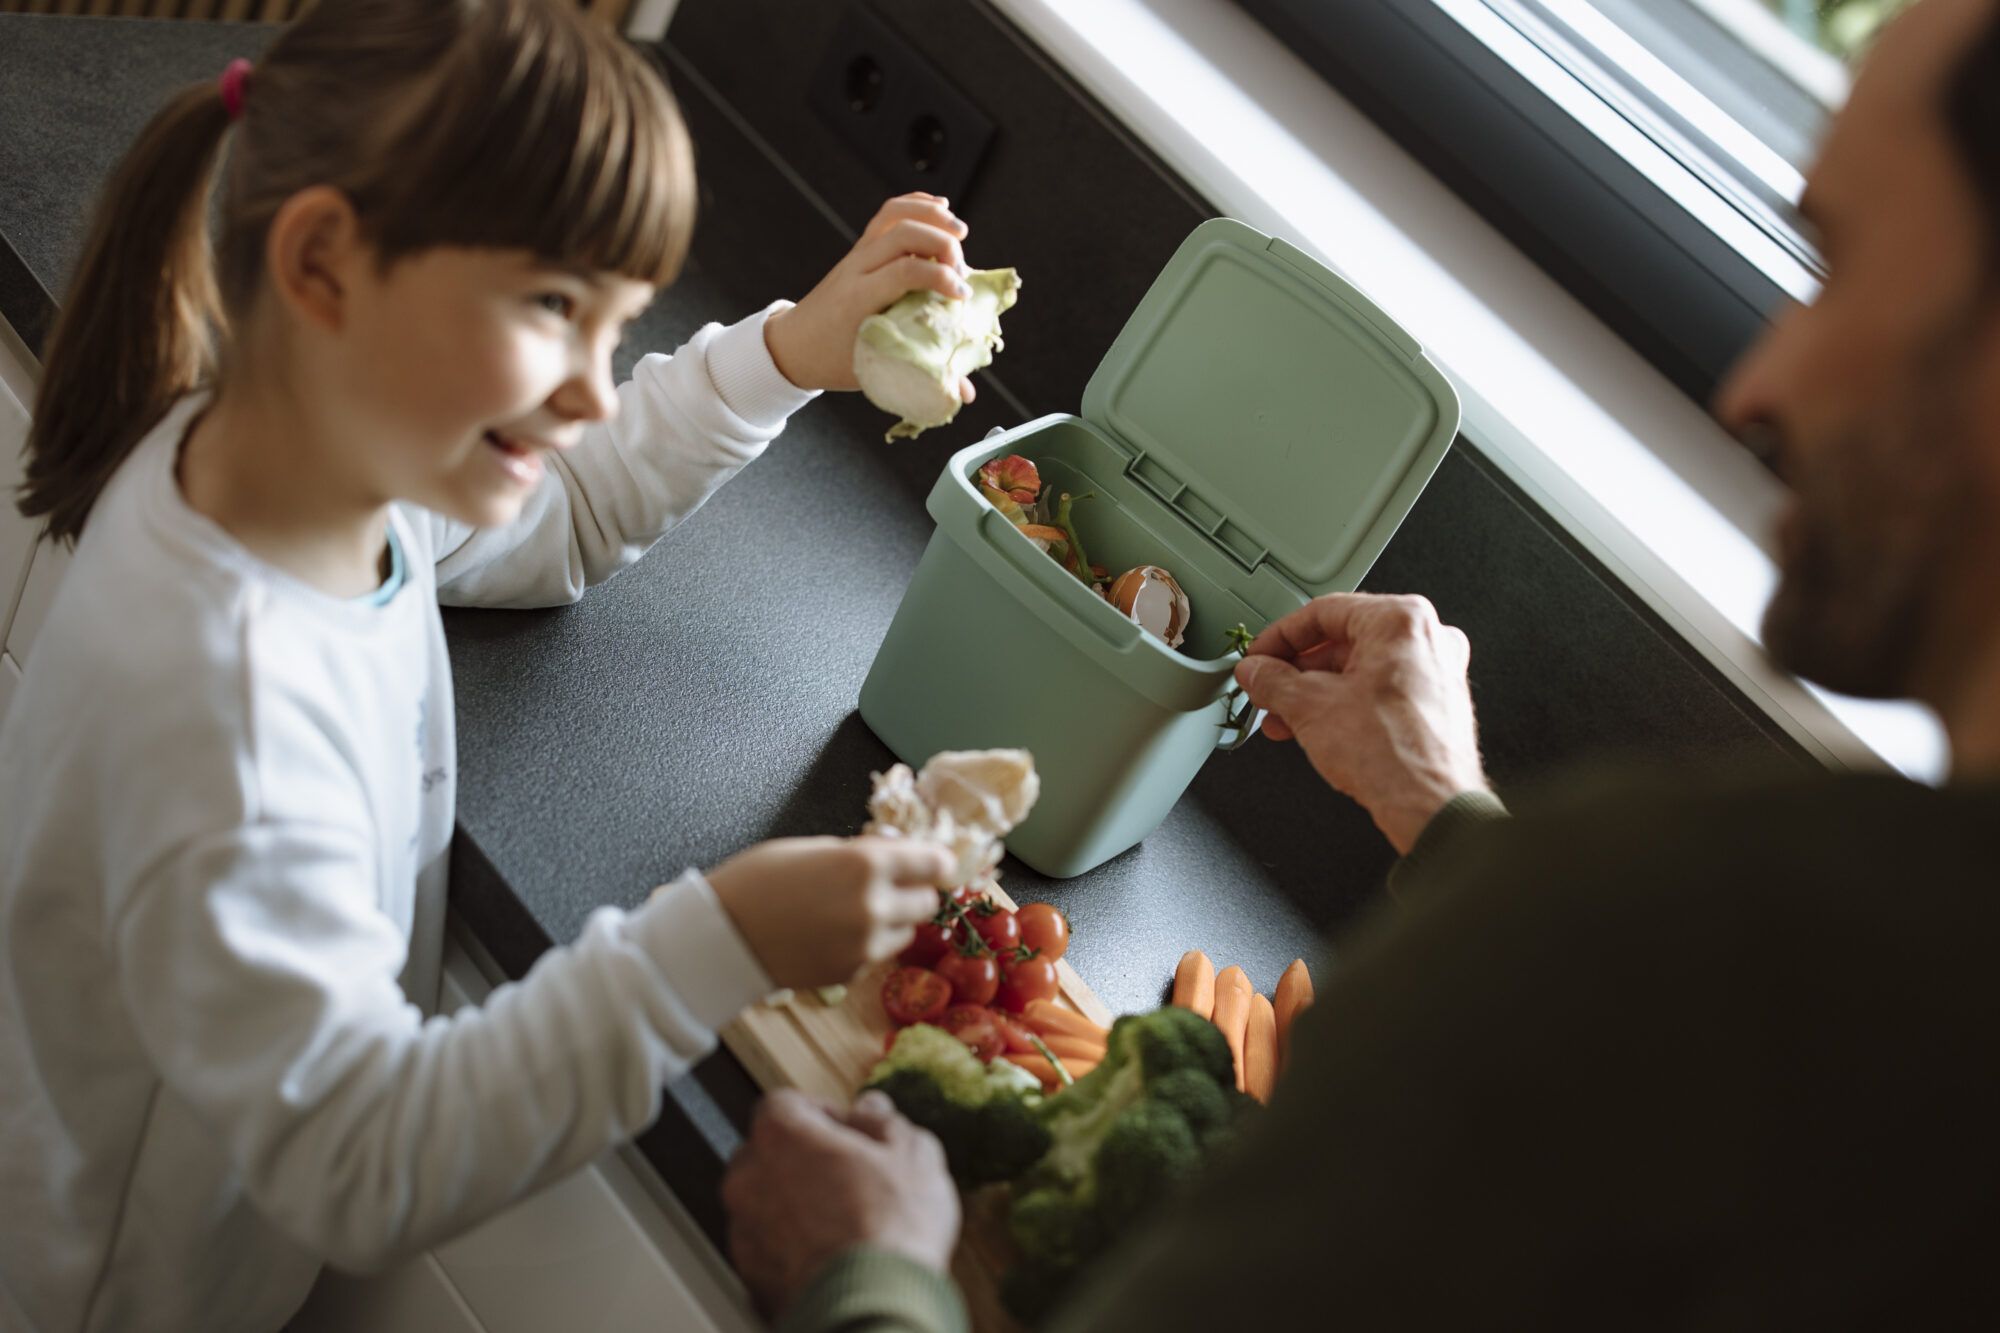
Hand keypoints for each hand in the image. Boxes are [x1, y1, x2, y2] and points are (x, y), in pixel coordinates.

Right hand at [706, 837, 950, 988]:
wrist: (721, 935)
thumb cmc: (758, 880)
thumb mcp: (813, 848)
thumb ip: (860, 853)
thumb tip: (895, 854)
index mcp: (866, 865)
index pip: (933, 864)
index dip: (936, 862)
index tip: (935, 863)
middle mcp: (875, 906)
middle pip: (928, 902)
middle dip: (913, 891)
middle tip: (889, 885)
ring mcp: (865, 945)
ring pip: (906, 932)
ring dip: (892, 920)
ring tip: (853, 911)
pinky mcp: (852, 972)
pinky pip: (876, 954)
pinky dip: (866, 943)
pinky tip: (832, 933)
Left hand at [722, 1088, 960, 1318]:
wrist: (874, 1306)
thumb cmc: (891, 1228)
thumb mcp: (911, 1154)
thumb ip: (884, 1122)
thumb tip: (873, 1110)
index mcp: (780, 1135)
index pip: (786, 1103)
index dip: (823, 1112)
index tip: (850, 1129)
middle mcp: (748, 1178)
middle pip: (770, 1152)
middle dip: (806, 1157)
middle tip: (851, 1173)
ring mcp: (744, 1231)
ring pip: (766, 1202)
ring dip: (797, 1203)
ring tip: (847, 1219)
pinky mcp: (750, 1276)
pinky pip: (769, 1247)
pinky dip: (793, 1246)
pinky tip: (834, 1252)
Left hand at [764, 192, 979, 397]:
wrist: (794, 345)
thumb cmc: (833, 361)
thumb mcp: (875, 371)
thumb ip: (923, 378)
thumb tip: (966, 393)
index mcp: (858, 299)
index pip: (904, 271)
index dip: (940, 277)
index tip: (962, 296)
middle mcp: (857, 269)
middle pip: (903, 234)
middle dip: (942, 244)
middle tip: (962, 271)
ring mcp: (859, 254)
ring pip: (895, 215)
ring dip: (932, 216)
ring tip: (960, 232)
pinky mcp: (863, 247)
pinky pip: (888, 213)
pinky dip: (916, 204)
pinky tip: (940, 208)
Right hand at [1235, 593, 1488, 853]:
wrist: (1430, 806)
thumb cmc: (1393, 754)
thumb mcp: (1309, 707)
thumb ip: (1272, 680)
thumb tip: (1256, 672)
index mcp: (1401, 620)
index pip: (1323, 612)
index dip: (1279, 636)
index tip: (1259, 655)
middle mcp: (1427, 638)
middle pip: (1342, 641)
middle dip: (1296, 670)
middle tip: (1266, 686)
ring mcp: (1435, 671)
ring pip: (1359, 669)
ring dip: (1314, 692)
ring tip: (1282, 716)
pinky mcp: (1434, 703)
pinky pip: (1378, 690)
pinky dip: (1343, 703)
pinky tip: (1313, 726)